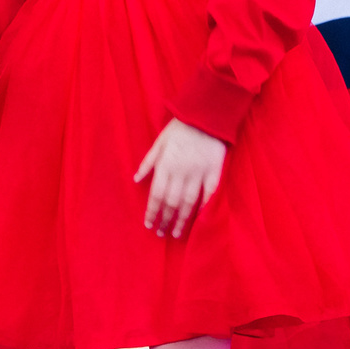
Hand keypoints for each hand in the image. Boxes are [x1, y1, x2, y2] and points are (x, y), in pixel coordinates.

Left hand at [135, 118, 226, 237]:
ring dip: (182, 220)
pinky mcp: (214, 172)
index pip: (156, 195)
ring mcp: (199, 173)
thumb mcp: (159, 142)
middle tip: (162, 233)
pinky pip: (209, 194)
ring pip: (189, 203)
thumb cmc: (180, 128)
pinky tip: (199, 219)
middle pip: (171, 203)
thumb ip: (148, 162)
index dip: (152, 212)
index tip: (149, 224)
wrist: (207, 115)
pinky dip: (204, 207)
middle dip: (165, 220)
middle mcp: (181, 172)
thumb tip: (136, 179)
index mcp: (165, 165)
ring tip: (177, 233)